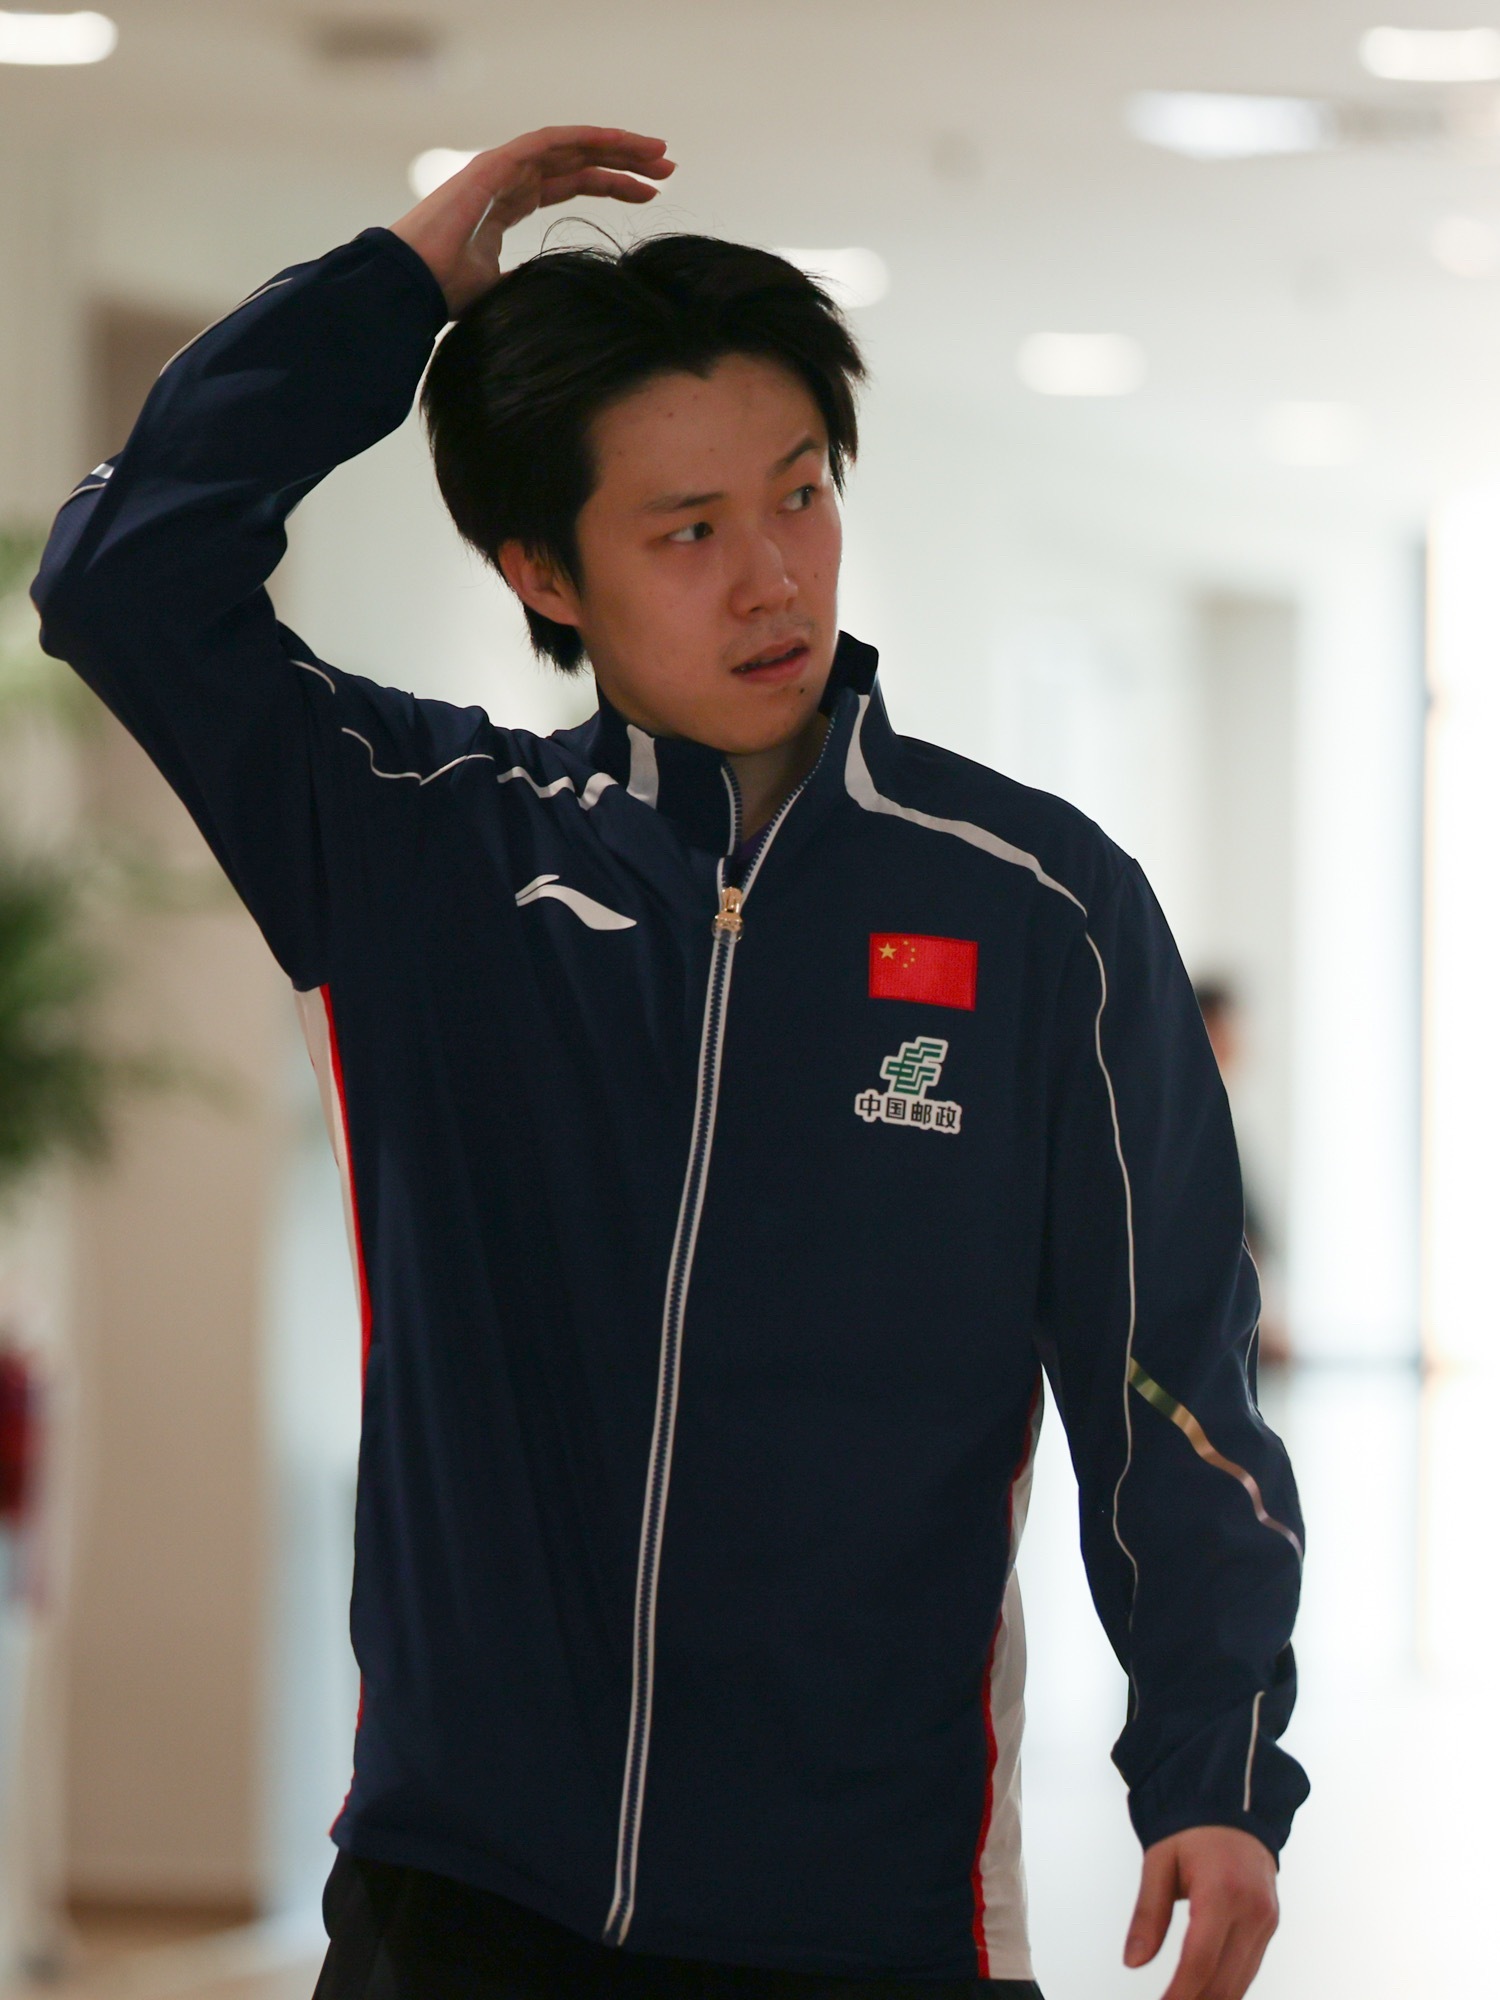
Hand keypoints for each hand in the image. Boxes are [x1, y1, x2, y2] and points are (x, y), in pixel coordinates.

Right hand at [390, 126, 674, 316]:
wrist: (412, 286)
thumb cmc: (445, 293)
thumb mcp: (501, 290)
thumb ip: (527, 282)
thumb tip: (557, 298)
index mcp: (510, 203)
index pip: (571, 184)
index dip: (612, 184)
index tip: (651, 194)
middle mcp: (509, 179)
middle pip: (578, 160)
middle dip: (625, 161)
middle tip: (668, 167)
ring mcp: (501, 168)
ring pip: (570, 146)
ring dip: (616, 145)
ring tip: (659, 154)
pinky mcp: (494, 164)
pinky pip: (548, 141)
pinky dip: (584, 137)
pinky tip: (616, 141)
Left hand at [1124, 1826, 1278, 1999]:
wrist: (1233, 1804)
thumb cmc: (1193, 1828)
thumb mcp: (1159, 1861)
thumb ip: (1148, 1914)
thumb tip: (1133, 1961)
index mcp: (1222, 1891)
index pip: (1200, 1960)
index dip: (1180, 1994)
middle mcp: (1252, 1910)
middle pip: (1224, 1981)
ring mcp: (1266, 1920)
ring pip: (1241, 1982)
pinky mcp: (1271, 1925)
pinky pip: (1250, 1968)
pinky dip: (1228, 1987)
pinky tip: (1204, 1993)